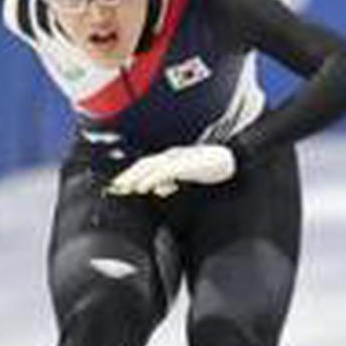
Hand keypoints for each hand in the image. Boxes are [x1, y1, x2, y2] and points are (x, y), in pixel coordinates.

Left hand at [106, 144, 235, 197]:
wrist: (232, 161)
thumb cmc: (211, 169)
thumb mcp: (188, 176)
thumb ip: (172, 181)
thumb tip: (158, 189)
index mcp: (171, 159)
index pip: (146, 166)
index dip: (131, 174)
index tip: (118, 186)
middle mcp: (171, 156)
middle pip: (144, 164)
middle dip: (127, 175)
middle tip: (114, 188)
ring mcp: (178, 158)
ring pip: (150, 166)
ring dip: (134, 177)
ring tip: (123, 187)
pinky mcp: (186, 164)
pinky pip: (164, 171)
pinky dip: (151, 179)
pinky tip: (142, 187)